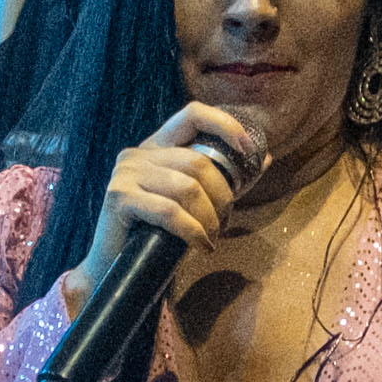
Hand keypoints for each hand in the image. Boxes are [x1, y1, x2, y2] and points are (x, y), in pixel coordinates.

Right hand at [92, 104, 265, 266]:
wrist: (116, 268)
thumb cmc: (157, 233)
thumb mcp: (196, 201)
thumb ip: (226, 178)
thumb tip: (265, 158)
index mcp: (157, 146)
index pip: (192, 114)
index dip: (224, 124)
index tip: (248, 149)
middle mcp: (138, 153)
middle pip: (197, 161)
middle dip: (221, 194)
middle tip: (225, 220)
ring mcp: (125, 173)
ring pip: (186, 187)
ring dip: (209, 217)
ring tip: (212, 236)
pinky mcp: (119, 198)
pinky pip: (169, 211)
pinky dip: (193, 231)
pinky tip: (202, 246)